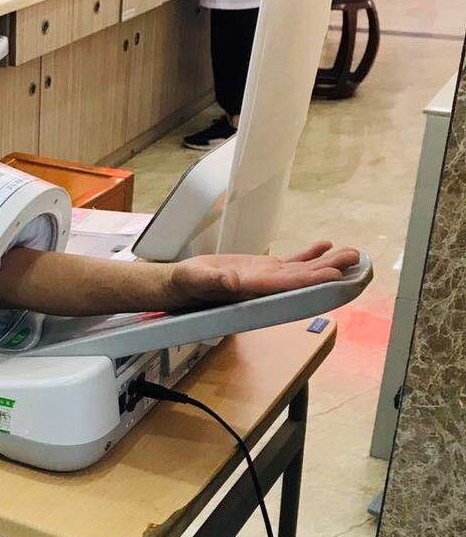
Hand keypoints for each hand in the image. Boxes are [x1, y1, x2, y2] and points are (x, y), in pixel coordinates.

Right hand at [168, 242, 360, 307]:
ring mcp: (266, 279)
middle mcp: (266, 288)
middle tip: (356, 259)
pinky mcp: (262, 269)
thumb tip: (232, 281)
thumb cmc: (187, 284)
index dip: (312, 282)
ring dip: (326, 262)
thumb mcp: (197, 280)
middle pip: (303, 279)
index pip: (288, 287)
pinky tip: (325, 245)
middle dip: (330, 270)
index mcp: (252, 291)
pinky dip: (308, 254)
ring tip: (352, 253)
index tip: (334, 276)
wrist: (181, 284)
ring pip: (302, 270)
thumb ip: (214, 281)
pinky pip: (290, 262)